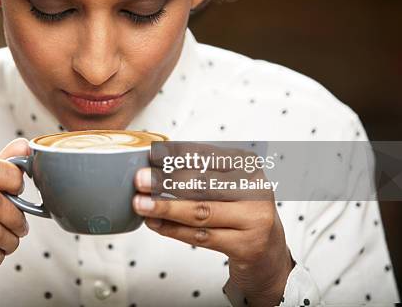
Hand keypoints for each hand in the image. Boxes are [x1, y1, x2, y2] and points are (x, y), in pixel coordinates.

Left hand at [132, 146, 292, 306]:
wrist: (268, 252)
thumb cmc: (239, 211)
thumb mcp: (228, 185)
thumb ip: (198, 173)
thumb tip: (153, 164)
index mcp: (249, 166)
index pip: (208, 156)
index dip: (177, 155)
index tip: (151, 155)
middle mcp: (256, 189)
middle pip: (203, 184)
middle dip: (166, 181)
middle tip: (139, 179)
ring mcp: (254, 219)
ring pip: (201, 211)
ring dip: (165, 207)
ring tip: (141, 204)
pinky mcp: (247, 246)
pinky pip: (202, 236)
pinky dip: (174, 229)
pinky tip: (155, 223)